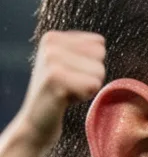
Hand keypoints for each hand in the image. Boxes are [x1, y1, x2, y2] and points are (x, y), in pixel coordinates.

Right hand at [16, 31, 105, 149]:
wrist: (37, 119)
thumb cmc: (59, 91)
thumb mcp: (68, 63)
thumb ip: (83, 49)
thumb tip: (101, 40)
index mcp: (52, 37)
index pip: (98, 43)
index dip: (91, 63)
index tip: (71, 73)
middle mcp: (50, 45)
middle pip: (100, 56)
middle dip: (91, 75)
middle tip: (69, 84)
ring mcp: (51, 61)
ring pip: (99, 72)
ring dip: (88, 87)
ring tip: (67, 91)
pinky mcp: (55, 80)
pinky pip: (92, 85)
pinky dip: (84, 96)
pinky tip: (66, 99)